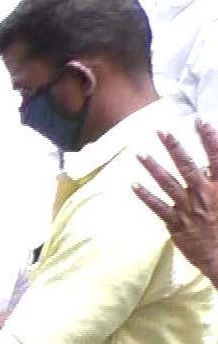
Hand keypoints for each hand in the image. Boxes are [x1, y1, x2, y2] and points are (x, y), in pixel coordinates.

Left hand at [134, 120, 217, 281]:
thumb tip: (213, 166)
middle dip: (174, 146)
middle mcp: (203, 194)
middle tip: (161, 131)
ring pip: (167, 183)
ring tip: (140, 153)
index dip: (209, 137)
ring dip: (153, 167)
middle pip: (187, 165)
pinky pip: (157, 207)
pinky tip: (133, 185)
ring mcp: (187, 208)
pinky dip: (145, 196)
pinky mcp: (175, 224)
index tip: (199, 120)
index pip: (216, 157)